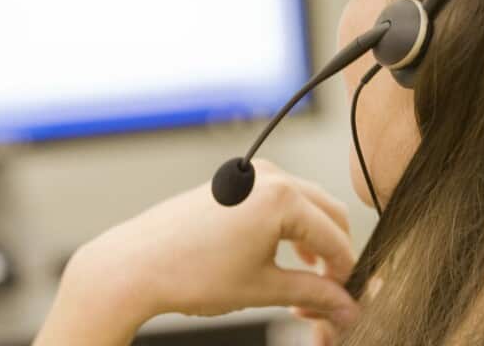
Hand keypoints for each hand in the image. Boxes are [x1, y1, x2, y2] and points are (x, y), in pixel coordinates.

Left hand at [35, 160, 359, 345]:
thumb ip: (313, 294)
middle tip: (327, 294)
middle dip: (334, 254)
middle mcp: (271, 176)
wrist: (135, 264)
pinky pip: (281, 198)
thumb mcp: (262, 289)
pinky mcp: (237, 179)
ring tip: (305, 281)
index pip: (336, 239)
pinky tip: (283, 256)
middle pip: (330, 213)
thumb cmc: (191, 275)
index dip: (345, 275)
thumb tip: (348, 309)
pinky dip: (291, 225)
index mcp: (282, 198)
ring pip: (307, 204)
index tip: (343, 302)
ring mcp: (252, 174)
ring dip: (314, 239)